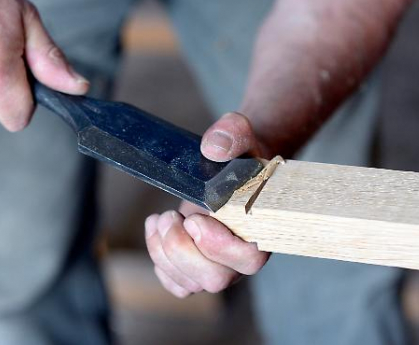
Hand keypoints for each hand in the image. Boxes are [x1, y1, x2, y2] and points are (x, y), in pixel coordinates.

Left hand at [144, 112, 269, 297]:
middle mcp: (242, 257)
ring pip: (191, 284)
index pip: (249, 259)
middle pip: (214, 280)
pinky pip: (177, 284)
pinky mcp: (198, 269)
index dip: (219, 245)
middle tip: (169, 217)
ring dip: (165, 252)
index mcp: (261, 230)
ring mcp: (220, 267)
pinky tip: (157, 232)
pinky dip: (160, 262)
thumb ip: (232, 134)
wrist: (234, 168)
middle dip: (182, 249)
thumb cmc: (241, 155)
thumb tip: (213, 147)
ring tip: (161, 219)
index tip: (196, 217)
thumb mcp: (239, 134)